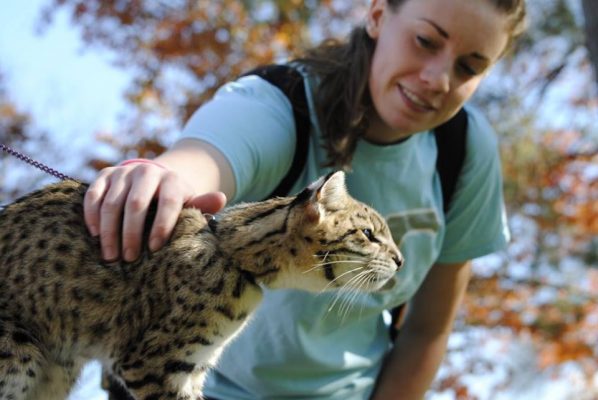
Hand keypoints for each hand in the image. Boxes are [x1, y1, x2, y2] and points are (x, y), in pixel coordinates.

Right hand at [84, 162, 226, 261]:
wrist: (153, 181)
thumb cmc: (173, 203)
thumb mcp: (189, 205)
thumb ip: (202, 205)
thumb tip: (220, 198)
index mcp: (172, 180)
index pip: (168, 202)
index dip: (161, 225)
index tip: (154, 249)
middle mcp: (147, 171)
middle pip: (136, 203)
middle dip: (131, 233)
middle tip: (129, 258)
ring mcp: (124, 172)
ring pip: (112, 202)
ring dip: (109, 230)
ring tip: (111, 255)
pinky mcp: (105, 175)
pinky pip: (93, 195)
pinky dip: (92, 215)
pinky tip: (95, 235)